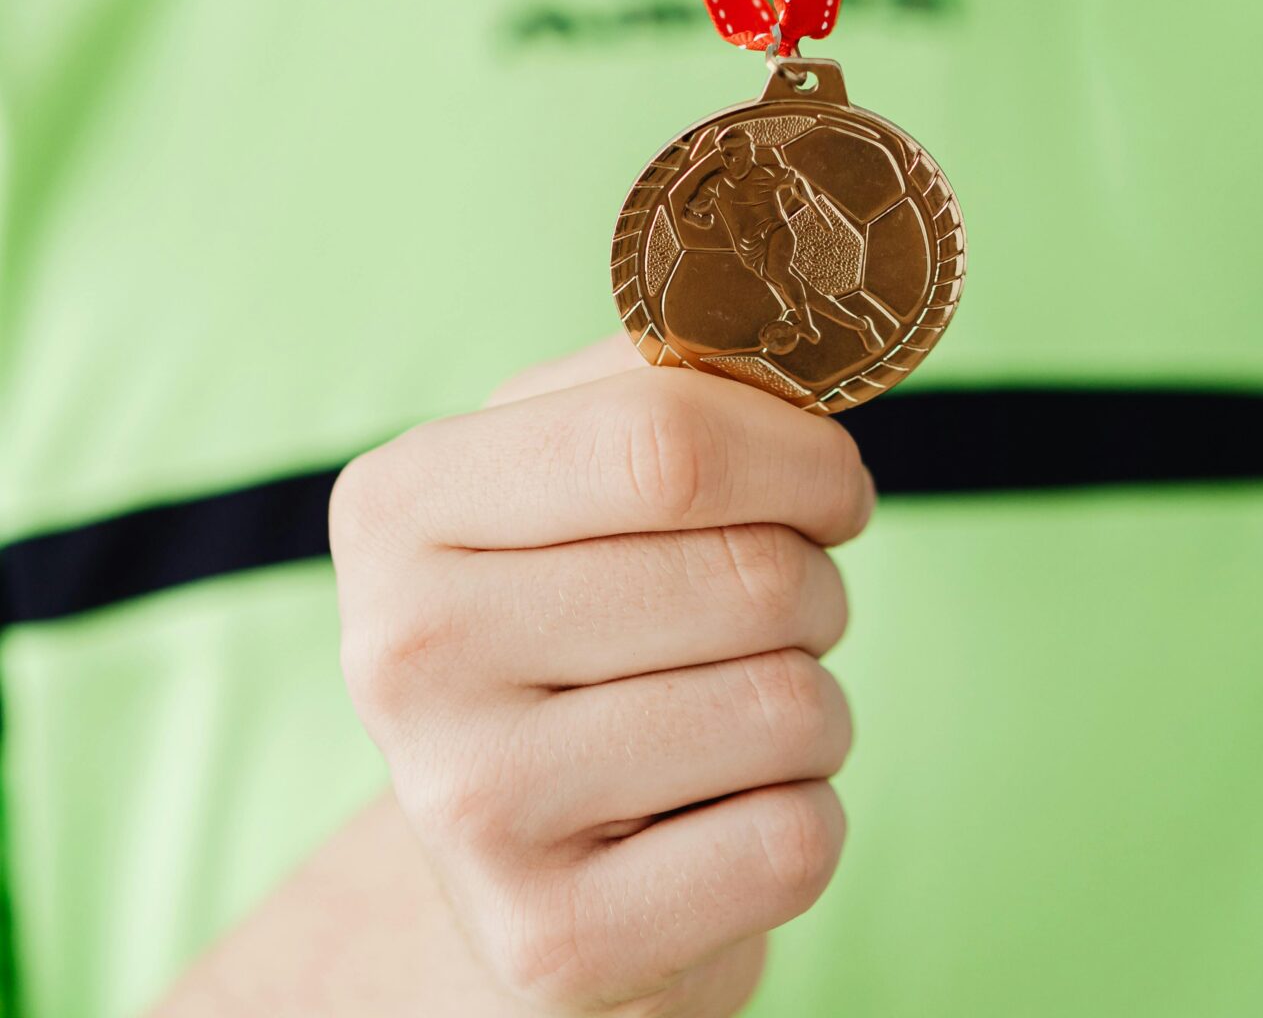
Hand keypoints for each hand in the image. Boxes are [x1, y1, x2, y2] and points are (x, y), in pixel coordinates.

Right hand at [327, 335, 873, 1015]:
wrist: (503, 858)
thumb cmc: (565, 616)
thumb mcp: (564, 469)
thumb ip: (668, 385)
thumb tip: (811, 345)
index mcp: (400, 502)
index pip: (665, 439)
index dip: (798, 454)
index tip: (833, 481)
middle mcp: (404, 654)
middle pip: (746, 575)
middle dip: (816, 582)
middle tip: (784, 603)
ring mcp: (468, 811)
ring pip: (789, 707)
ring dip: (814, 703)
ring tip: (735, 711)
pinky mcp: (552, 945)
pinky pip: (793, 842)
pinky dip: (801, 818)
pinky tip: (717, 814)